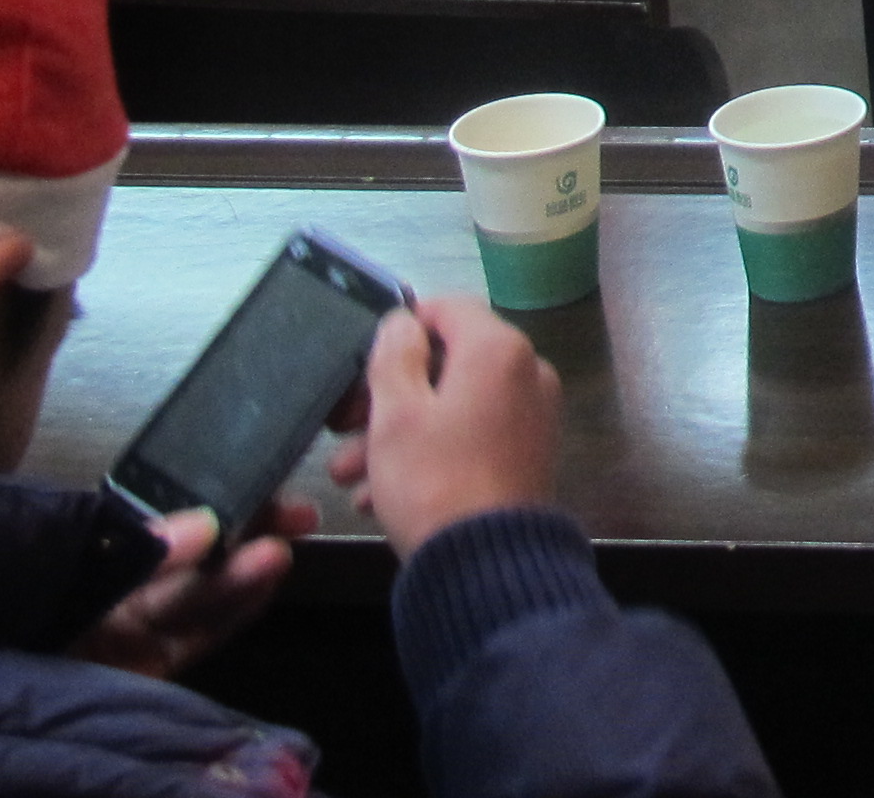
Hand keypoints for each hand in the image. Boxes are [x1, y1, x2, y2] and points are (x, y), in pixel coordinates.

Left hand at [73, 499, 313, 678]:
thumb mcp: (47, 580)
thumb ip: (119, 555)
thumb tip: (196, 526)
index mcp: (66, 560)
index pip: (142, 524)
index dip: (195, 502)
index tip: (243, 478)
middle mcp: (94, 596)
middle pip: (176, 560)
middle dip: (233, 534)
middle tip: (286, 510)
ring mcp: (115, 640)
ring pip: (188, 600)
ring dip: (239, 574)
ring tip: (281, 550)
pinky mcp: (134, 679)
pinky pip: (188, 642)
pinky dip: (230, 615)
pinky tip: (264, 588)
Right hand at [327, 300, 562, 558]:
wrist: (485, 565)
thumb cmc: (433, 481)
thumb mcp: (396, 414)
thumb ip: (395, 356)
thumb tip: (403, 321)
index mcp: (499, 349)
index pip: (448, 308)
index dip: (402, 326)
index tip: (364, 359)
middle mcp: (526, 373)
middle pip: (447, 364)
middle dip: (387, 397)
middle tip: (343, 428)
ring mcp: (530, 416)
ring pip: (452, 407)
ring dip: (397, 434)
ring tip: (349, 475)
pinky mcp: (525, 456)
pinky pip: (470, 438)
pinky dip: (429, 454)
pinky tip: (380, 495)